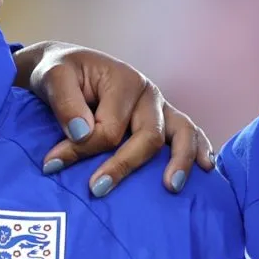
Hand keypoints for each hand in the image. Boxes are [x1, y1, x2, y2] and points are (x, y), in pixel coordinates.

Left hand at [12, 42, 213, 196]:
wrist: (64, 68)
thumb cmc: (59, 73)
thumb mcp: (52, 77)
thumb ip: (65, 103)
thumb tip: (83, 133)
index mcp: (123, 81)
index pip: (110, 128)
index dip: (81, 149)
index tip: (51, 164)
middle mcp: (147, 93)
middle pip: (146, 136)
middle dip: (122, 166)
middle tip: (96, 189)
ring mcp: (159, 107)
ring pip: (180, 134)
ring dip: (178, 161)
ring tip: (171, 186)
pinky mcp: (163, 119)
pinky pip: (189, 134)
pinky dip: (199, 149)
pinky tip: (207, 168)